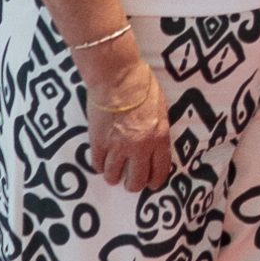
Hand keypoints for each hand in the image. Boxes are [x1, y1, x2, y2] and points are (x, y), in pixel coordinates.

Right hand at [87, 66, 172, 192]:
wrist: (118, 76)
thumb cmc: (143, 86)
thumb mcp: (161, 110)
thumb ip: (159, 131)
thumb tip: (155, 145)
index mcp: (159, 138)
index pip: (159, 171)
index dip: (154, 181)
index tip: (150, 184)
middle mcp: (140, 147)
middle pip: (136, 180)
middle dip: (133, 185)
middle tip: (129, 182)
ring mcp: (117, 146)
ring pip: (114, 176)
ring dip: (113, 177)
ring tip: (113, 174)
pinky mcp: (98, 142)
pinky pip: (98, 164)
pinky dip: (100, 166)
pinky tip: (101, 162)